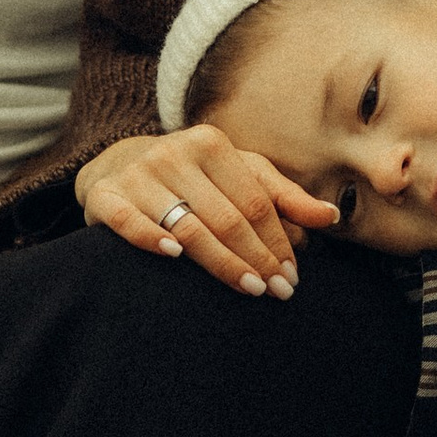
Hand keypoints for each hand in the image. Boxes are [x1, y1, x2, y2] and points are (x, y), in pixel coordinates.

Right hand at [75, 125, 341, 297]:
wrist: (117, 164)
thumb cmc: (192, 175)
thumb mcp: (238, 174)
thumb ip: (283, 196)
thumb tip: (331, 217)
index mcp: (211, 144)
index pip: (254, 201)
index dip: (277, 240)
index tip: (292, 276)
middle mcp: (173, 154)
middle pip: (225, 217)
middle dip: (257, 258)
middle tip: (278, 291)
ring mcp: (137, 174)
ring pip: (187, 225)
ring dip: (221, 261)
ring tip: (250, 289)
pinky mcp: (105, 196)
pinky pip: (129, 221)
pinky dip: (151, 238)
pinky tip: (174, 258)